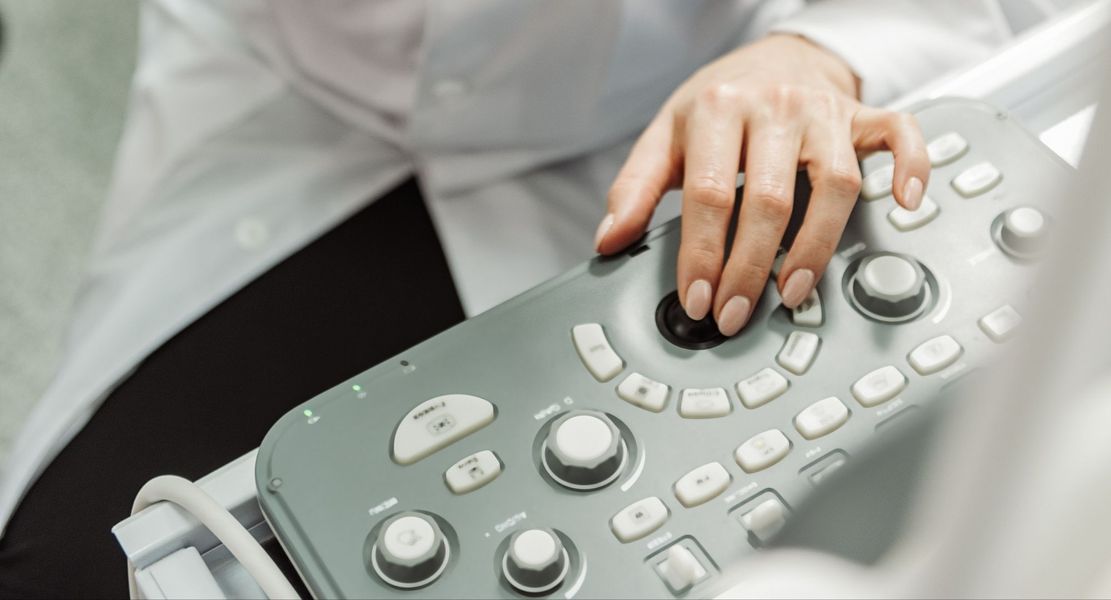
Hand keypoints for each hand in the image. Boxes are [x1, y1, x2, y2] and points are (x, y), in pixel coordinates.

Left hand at [595, 34, 928, 335]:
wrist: (772, 55)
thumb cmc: (717, 102)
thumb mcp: (665, 136)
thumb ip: (635, 188)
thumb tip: (609, 240)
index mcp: (717, 111)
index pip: (707, 193)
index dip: (702, 253)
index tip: (697, 298)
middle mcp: (774, 108)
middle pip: (768, 199)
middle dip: (749, 267)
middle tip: (735, 313)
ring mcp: (823, 113)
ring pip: (833, 183)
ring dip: (815, 245)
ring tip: (793, 291)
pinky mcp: (862, 116)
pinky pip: (899, 134)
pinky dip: (910, 167)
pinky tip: (906, 204)